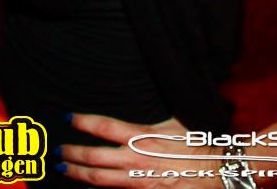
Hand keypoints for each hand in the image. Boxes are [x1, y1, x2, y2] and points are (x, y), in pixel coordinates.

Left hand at [60, 113, 222, 186]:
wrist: (218, 171)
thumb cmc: (197, 143)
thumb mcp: (173, 121)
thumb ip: (150, 118)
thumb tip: (139, 96)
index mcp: (143, 136)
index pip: (105, 127)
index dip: (83, 122)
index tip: (68, 117)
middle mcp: (137, 159)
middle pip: (94, 157)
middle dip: (72, 153)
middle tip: (58, 151)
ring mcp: (140, 181)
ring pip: (100, 180)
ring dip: (78, 175)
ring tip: (63, 169)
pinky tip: (86, 188)